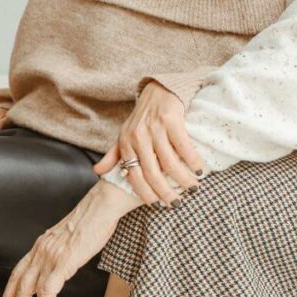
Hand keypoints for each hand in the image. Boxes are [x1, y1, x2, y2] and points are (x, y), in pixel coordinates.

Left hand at [0, 180, 135, 296]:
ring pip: (34, 291)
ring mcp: (52, 256)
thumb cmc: (91, 218)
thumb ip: (60, 249)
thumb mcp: (67, 235)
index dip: (10, 290)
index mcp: (42, 244)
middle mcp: (42, 250)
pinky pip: (48, 290)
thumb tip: (62, 262)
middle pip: (22, 284)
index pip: (19, 271)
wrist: (101, 206)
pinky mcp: (64, 261)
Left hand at [92, 80, 204, 206]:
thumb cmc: (142, 117)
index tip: (158, 206)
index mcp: (126, 144)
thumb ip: (113, 154)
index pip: (134, 176)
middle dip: (166, 193)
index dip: (146, 194)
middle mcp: (138, 138)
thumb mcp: (124, 134)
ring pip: (170, 163)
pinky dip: (192, 161)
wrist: (158, 90)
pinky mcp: (171, 120)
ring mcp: (155, 129)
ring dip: (183, 179)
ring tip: (193, 188)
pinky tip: (199, 170)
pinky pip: (183, 147)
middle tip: (177, 203)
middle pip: (153, 174)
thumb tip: (97, 171)